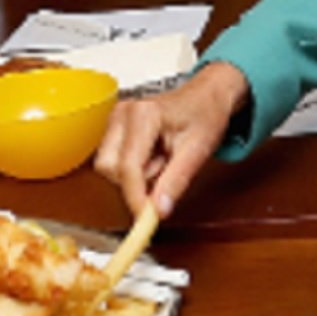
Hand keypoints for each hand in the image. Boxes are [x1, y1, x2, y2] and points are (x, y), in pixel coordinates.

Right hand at [94, 62, 247, 217]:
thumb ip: (176, 182)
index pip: (129, 167)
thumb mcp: (197, 151)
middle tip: (167, 170)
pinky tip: (154, 157)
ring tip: (163, 159)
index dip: (136, 197)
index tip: (147, 218)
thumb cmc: (205, 114)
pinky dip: (135, 168)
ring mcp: (115, 119)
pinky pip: (114, 161)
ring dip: (137, 175)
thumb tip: (158, 210)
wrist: (206, 96)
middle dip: (137, 181)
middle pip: (111, 168)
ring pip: (109, 167)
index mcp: (143, 114)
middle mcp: (123, 114)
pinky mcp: (114, 128)